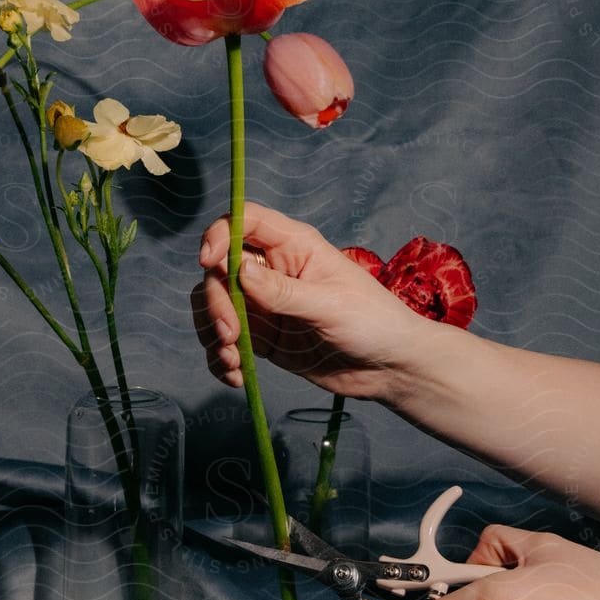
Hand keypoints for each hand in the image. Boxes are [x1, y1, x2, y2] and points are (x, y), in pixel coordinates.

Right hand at [191, 202, 434, 399]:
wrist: (391, 368)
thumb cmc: (374, 322)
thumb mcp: (331, 305)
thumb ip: (283, 291)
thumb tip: (239, 271)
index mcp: (294, 246)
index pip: (244, 222)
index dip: (219, 235)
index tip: (208, 262)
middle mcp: (272, 269)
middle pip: (220, 270)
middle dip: (215, 302)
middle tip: (230, 334)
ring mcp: (264, 304)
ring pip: (215, 304)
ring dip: (212, 332)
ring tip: (232, 361)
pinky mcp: (263, 337)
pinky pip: (225, 341)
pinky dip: (221, 358)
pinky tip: (236, 376)